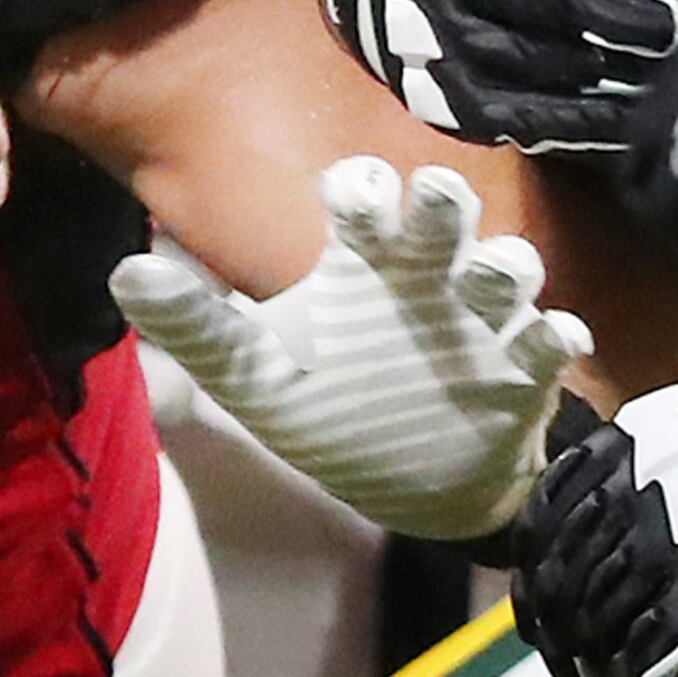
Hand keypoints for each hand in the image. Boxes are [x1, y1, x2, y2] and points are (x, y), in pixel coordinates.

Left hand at [111, 157, 592, 538]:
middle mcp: (425, 278)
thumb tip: (125, 271)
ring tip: (492, 273)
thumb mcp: (259, 376)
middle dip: (441, 201)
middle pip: (442, 215)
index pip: (363, 200)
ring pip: (507, 268)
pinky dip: (552, 340)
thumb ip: (199, 327)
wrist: (415, 487)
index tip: (353, 193)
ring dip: (504, 265)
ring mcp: (480, 324)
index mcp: (362, 265)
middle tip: (427, 198)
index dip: (362, 189)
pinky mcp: (522, 378)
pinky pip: (550, 344)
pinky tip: (550, 340)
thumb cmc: (335, 407)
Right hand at [322, 0, 677, 152]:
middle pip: (527, 1)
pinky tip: (621, 118)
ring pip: (520, 62)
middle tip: (672, 21)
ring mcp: (426, 40)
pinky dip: (566, 122)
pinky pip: (504, 115)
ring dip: (595, 71)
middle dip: (605, 14)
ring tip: (659, 68)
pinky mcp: (433, 92)